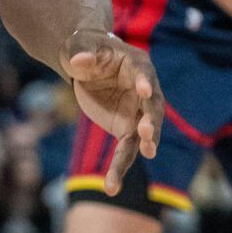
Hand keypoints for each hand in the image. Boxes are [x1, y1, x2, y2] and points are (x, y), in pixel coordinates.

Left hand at [66, 29, 163, 196]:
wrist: (83, 62)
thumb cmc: (84, 48)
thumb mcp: (79, 45)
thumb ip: (82, 53)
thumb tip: (79, 61)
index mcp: (136, 64)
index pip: (144, 73)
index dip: (145, 81)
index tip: (145, 90)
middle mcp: (143, 90)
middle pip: (152, 107)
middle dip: (151, 120)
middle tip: (146, 132)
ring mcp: (137, 112)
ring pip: (144, 134)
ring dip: (144, 146)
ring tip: (144, 156)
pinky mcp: (126, 128)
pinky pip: (126, 150)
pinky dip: (119, 168)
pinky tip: (112, 187)